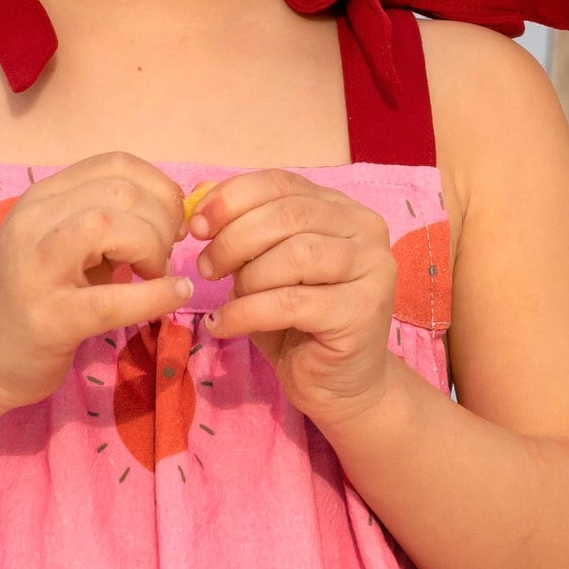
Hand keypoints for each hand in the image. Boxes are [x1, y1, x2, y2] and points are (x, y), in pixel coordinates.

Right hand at [0, 152, 190, 409]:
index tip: (169, 220)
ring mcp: (37, 269)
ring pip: (113, 227)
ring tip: (155, 274)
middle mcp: (35, 222)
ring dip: (153, 248)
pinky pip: (114, 299)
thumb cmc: (20, 299)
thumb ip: (101, 224)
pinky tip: (173, 296)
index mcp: (41, 199)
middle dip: (162, 220)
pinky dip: (156, 295)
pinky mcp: (49, 319)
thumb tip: (170, 217)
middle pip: (121, 192)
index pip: (115, 164)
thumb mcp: (54, 244)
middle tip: (165, 254)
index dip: (158, 187)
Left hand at [187, 170, 397, 429]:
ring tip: (226, 296)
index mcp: (341, 208)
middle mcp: (365, 230)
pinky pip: (291, 303)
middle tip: (205, 268)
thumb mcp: (260, 265)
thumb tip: (198, 196)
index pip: (281, 183)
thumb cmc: (295, 321)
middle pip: (287, 216)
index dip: (232, 198)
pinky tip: (224, 324)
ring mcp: (372, 269)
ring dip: (246, 276)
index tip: (196, 225)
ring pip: (295, 255)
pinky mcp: (362, 311)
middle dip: (233, 238)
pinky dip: (246, 312)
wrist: (337, 385)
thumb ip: (240, 228)